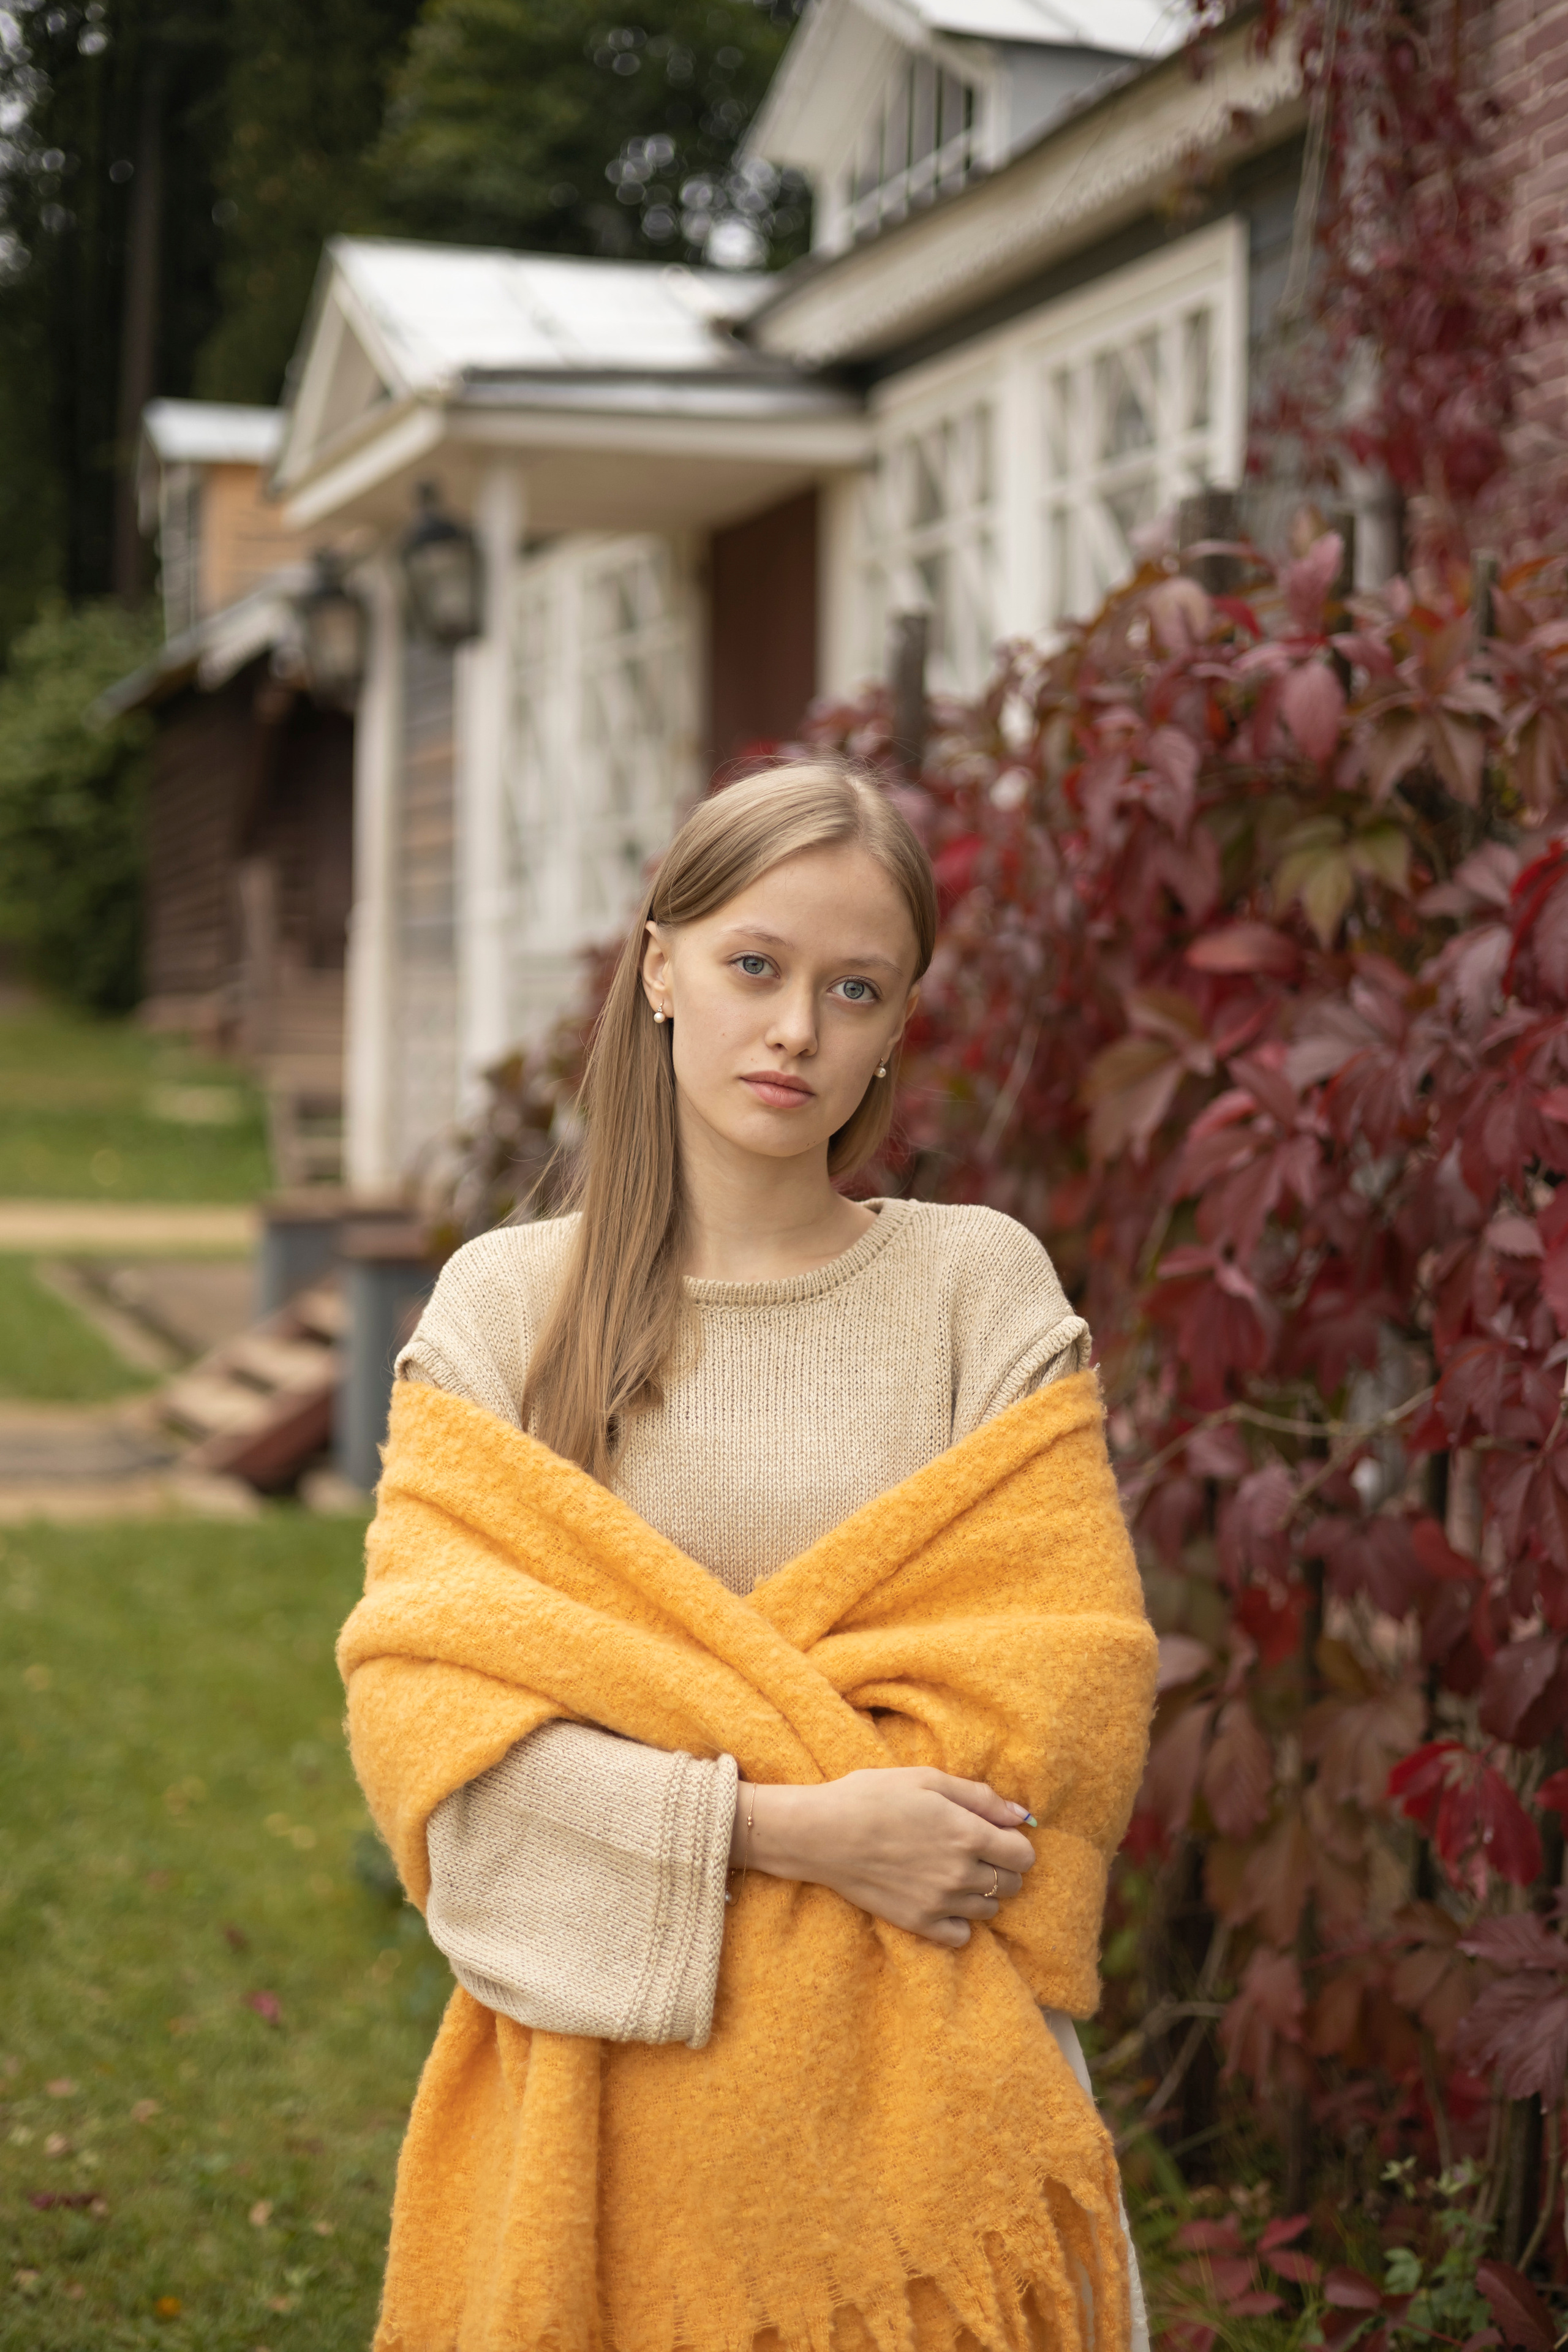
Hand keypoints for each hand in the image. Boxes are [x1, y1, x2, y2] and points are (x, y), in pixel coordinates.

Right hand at [730, 1768, 1035, 1948]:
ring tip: (952, 1871)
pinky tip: (941, 1898)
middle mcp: (961, 1873)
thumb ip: (981, 1798)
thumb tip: (1022, 1815)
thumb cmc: (874, 1797)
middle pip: (1011, 1885)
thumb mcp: (928, 1780)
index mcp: (968, 1834)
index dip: (1013, 1843)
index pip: (1024, 1856)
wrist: (822, 1833)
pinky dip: (959, 1921)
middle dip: (1000, 1867)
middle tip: (972, 1851)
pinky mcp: (919, 1923)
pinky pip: (962, 1936)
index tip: (993, 1835)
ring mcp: (940, 1902)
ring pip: (989, 1909)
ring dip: (980, 1892)